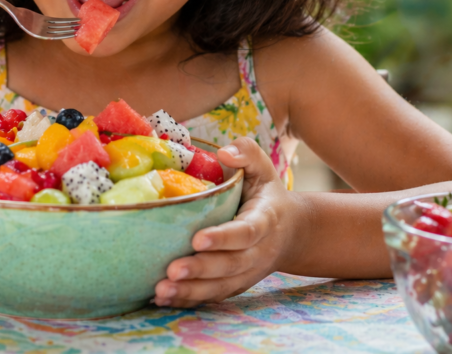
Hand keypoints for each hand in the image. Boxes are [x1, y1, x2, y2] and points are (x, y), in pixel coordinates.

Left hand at [154, 137, 302, 307]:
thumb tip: (224, 151)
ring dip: (191, 291)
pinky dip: (190, 300)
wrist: (290, 231)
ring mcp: (248, 272)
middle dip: (201, 270)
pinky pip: (214, 296)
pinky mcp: (235, 284)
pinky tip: (164, 300)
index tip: (197, 238)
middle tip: (171, 270)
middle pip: (230, 265)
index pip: (246, 232)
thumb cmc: (266, 194)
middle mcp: (258, 252)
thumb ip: (247, 153)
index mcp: (265, 220)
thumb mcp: (263, 168)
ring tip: (162, 291)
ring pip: (221, 286)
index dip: (224, 238)